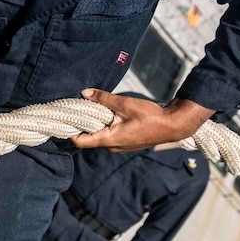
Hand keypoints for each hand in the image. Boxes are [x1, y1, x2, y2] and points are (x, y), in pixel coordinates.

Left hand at [71, 89, 213, 151]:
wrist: (173, 125)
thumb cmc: (151, 116)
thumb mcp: (125, 104)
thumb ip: (104, 99)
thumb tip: (85, 93)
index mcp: (109, 140)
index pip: (80, 141)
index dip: (70, 130)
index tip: (66, 116)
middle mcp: (111, 147)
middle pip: (87, 138)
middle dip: (82, 123)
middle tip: (78, 107)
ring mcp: (118, 147)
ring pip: (98, 135)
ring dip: (95, 123)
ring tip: (93, 108)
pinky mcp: (124, 143)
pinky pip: (108, 135)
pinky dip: (104, 125)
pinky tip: (107, 113)